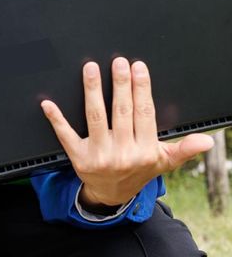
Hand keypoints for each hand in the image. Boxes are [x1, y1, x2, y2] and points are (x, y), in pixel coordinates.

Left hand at [40, 57, 213, 206]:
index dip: (141, 88)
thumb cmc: (138, 171)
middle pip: (120, 111)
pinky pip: (65, 135)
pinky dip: (56, 119)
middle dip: (119, 84)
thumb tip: (207, 140)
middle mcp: (122, 153)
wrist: (111, 194)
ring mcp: (98, 155)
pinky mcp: (77, 157)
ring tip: (90, 69)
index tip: (138, 68)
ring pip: (95, 117)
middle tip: (118, 62)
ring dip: (92, 91)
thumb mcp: (164, 162)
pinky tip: (48, 104)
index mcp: (144, 151)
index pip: (144, 113)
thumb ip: (183, 149)